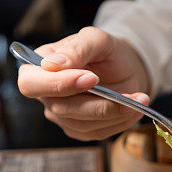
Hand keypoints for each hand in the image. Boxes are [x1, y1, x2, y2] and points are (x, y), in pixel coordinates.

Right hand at [17, 27, 150, 140]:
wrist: (126, 68)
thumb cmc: (105, 51)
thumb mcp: (96, 39)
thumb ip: (76, 49)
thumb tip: (52, 65)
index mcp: (38, 68)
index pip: (31, 84)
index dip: (58, 84)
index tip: (91, 77)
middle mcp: (46, 95)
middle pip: (60, 108)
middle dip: (96, 103)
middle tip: (126, 95)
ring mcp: (62, 116)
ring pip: (82, 124)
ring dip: (115, 112)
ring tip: (140, 99)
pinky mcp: (80, 130)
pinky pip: (97, 132)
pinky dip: (120, 121)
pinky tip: (134, 107)